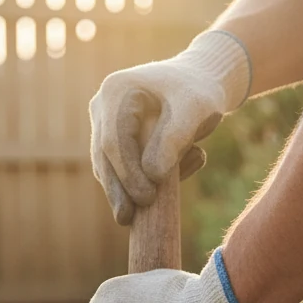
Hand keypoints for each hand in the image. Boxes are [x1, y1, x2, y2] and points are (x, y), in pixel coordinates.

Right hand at [89, 30, 251, 224]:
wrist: (200, 84)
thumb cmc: (199, 93)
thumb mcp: (194, 110)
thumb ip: (174, 139)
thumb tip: (152, 176)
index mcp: (116, 91)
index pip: (114, 140)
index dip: (127, 174)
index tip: (146, 198)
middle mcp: (102, 106)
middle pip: (104, 156)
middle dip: (118, 189)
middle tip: (127, 219)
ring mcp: (104, 124)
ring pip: (107, 166)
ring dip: (123, 192)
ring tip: (139, 216)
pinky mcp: (113, 142)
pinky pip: (117, 169)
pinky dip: (135, 183)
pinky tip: (162, 192)